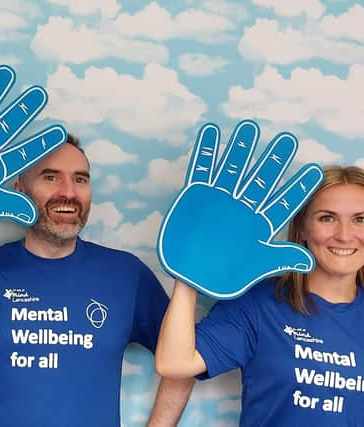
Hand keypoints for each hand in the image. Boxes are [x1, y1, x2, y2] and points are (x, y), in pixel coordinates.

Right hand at [157, 120, 322, 298]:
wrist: (189, 275)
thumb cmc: (222, 275)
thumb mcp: (253, 267)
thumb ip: (279, 259)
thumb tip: (309, 261)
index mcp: (258, 223)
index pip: (283, 202)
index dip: (299, 188)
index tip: (315, 172)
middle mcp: (241, 207)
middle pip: (260, 179)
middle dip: (274, 160)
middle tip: (288, 139)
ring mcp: (219, 198)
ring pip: (232, 168)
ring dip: (240, 148)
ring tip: (250, 127)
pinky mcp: (197, 195)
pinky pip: (201, 169)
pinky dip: (205, 151)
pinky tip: (211, 132)